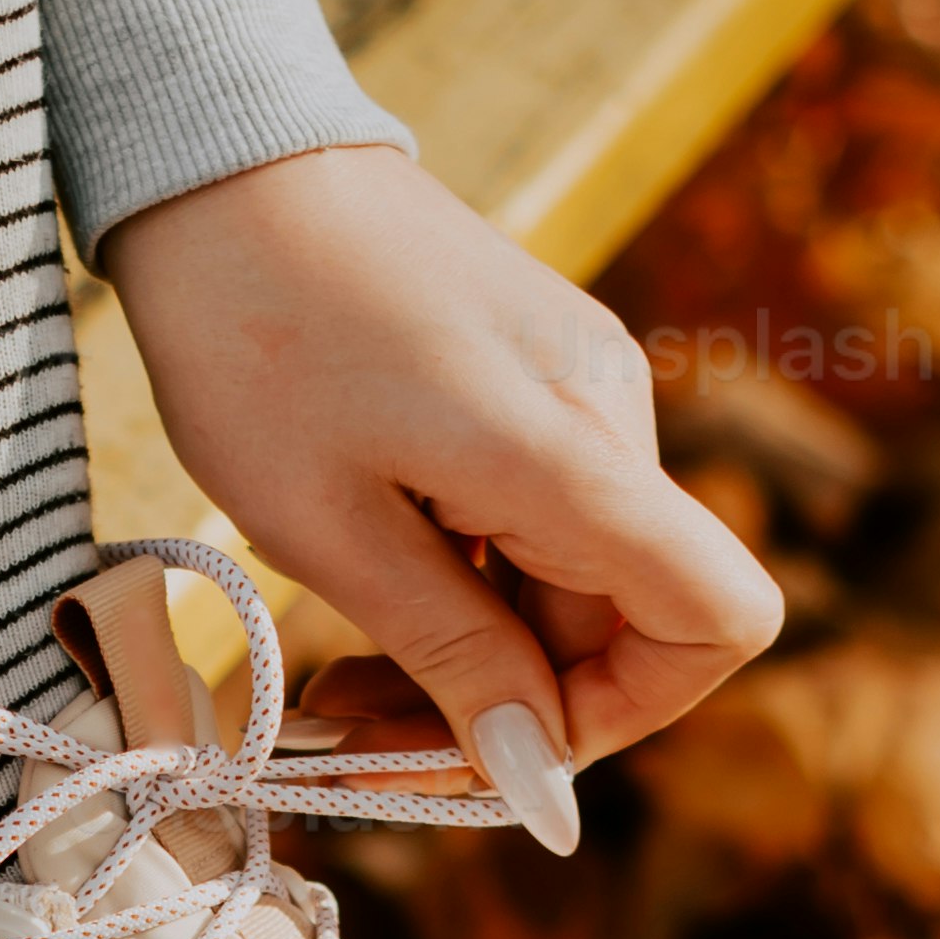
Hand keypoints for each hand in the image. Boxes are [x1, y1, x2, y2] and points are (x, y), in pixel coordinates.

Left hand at [99, 145, 779, 841]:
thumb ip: (449, 654)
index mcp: (571, 453)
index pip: (717, 620)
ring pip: (572, 579)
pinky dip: (467, 576)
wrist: (222, 162)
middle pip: (623, 621)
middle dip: (501, 705)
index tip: (493, 749)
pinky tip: (366, 570)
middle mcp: (609, 414)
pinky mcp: (543, 370)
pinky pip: (541, 516)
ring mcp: (582, 385)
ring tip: (339, 671)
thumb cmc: (254, 336)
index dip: (626, 717)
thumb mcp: (330, 529)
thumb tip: (534, 776)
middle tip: (356, 737)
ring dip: (471, 650)